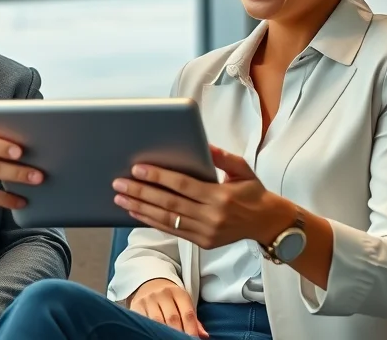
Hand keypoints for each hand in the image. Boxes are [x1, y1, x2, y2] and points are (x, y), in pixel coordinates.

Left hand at [112, 146, 294, 248]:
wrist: (268, 223)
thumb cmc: (253, 192)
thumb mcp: (243, 169)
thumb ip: (223, 157)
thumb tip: (203, 145)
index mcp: (220, 196)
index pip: (182, 184)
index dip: (158, 176)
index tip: (137, 168)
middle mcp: (211, 216)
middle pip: (169, 203)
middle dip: (141, 192)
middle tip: (119, 184)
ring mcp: (206, 232)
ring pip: (167, 219)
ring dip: (140, 208)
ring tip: (120, 199)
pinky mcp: (203, 242)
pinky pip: (172, 230)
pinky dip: (152, 221)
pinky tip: (136, 213)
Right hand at [128, 278, 208, 337]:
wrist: (150, 284)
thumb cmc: (171, 299)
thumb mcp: (183, 303)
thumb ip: (193, 320)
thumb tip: (203, 335)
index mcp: (179, 293)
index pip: (187, 314)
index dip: (191, 330)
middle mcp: (163, 294)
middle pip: (173, 319)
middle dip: (178, 333)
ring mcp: (149, 299)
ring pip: (157, 321)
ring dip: (164, 333)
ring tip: (169, 339)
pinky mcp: (137, 305)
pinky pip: (144, 320)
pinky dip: (150, 329)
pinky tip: (155, 335)